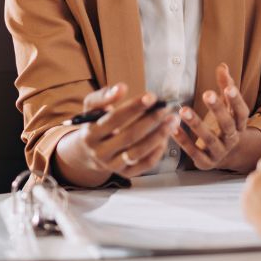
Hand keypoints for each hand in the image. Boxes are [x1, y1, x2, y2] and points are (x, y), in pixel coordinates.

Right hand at [55, 83, 179, 184]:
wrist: (88, 152)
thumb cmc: (94, 124)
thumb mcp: (92, 108)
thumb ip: (104, 96)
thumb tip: (121, 87)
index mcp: (90, 135)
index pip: (114, 119)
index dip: (134, 107)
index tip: (152, 96)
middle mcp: (100, 153)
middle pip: (129, 136)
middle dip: (151, 120)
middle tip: (166, 108)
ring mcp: (113, 165)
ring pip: (139, 152)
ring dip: (159, 136)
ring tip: (172, 121)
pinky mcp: (126, 173)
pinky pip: (145, 164)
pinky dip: (158, 150)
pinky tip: (166, 136)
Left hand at [174, 63, 257, 170]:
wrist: (224, 156)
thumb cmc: (223, 126)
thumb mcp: (227, 107)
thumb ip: (225, 87)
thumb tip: (223, 66)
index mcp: (239, 125)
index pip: (242, 112)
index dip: (236, 100)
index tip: (229, 88)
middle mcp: (232, 139)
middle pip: (227, 125)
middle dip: (217, 109)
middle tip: (206, 93)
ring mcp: (220, 152)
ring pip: (210, 139)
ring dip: (196, 124)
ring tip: (183, 110)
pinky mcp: (206, 162)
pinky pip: (194, 152)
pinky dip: (184, 140)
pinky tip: (173, 128)